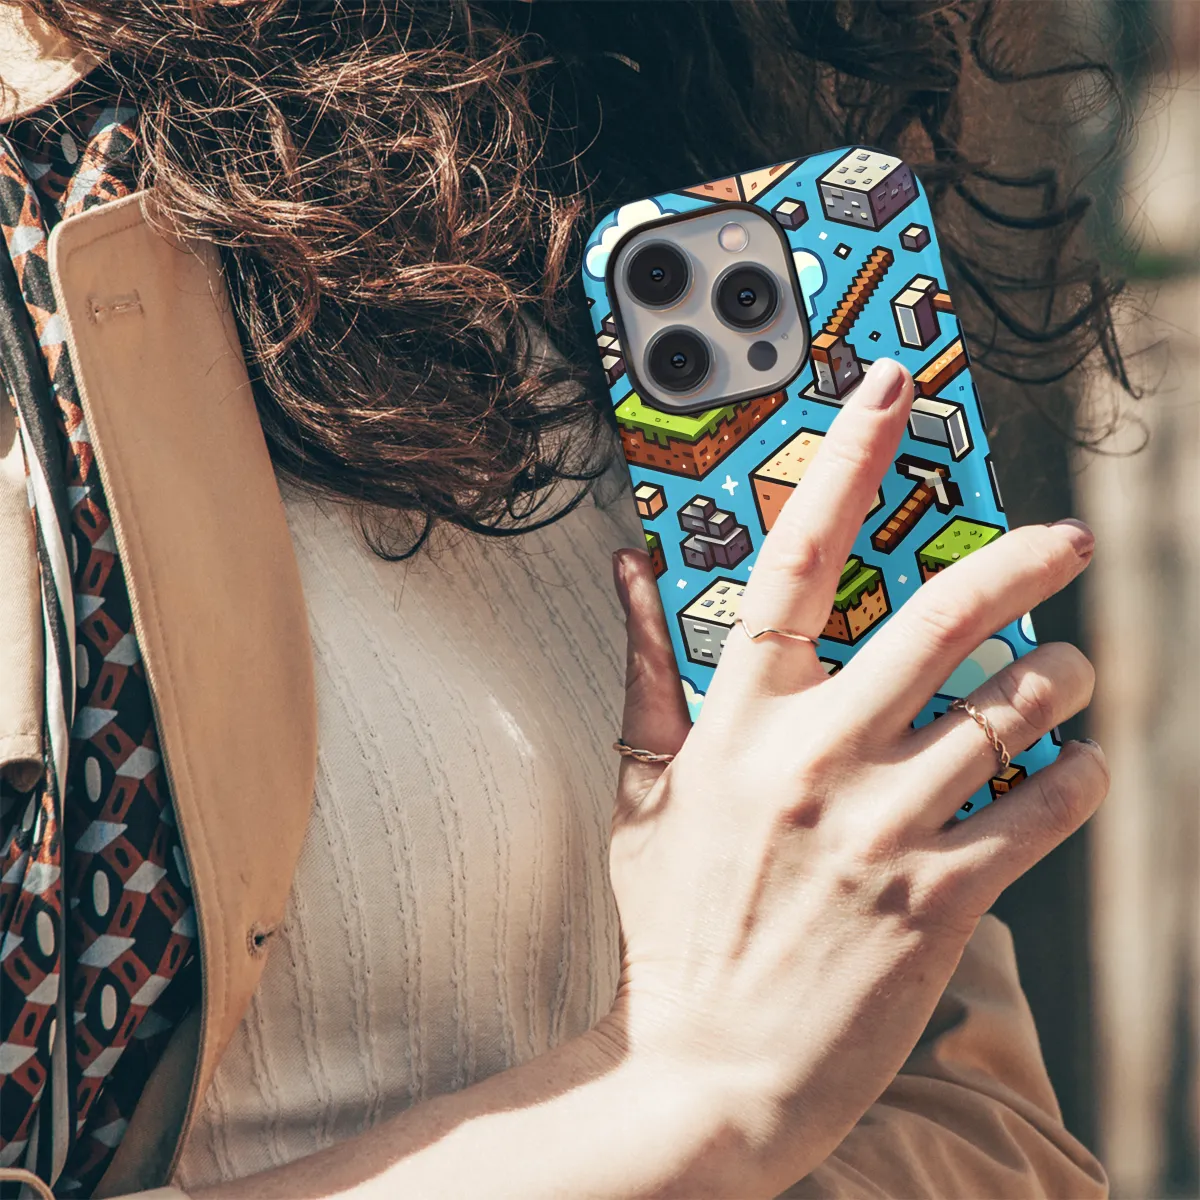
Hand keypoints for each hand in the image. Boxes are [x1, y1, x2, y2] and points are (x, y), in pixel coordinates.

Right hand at [605, 358, 1106, 1194]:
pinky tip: (1073, 766)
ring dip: (1062, 678)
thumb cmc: (674, 925)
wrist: (706, 1070)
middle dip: (1020, 561)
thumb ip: (645, 673)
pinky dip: (1076, 774)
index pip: (795, 561)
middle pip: (940, 618)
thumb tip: (629, 571)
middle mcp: (815, 758)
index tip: (889, 394)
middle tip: (1062, 539)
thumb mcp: (643, 792)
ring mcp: (882, 827)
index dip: (844, 463)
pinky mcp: (940, 898)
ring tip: (1070, 674)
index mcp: (739, 722)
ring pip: (1011, 709)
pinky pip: (1041, 807)